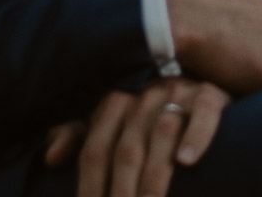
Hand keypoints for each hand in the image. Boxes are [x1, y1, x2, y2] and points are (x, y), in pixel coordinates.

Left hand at [47, 77, 228, 196]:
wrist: (206, 77)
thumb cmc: (152, 120)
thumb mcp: (115, 125)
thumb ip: (80, 137)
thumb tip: (49, 158)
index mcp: (117, 103)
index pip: (95, 150)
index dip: (89, 188)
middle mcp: (145, 96)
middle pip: (127, 150)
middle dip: (121, 194)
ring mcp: (179, 93)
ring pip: (162, 135)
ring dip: (154, 177)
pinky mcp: (212, 94)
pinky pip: (204, 114)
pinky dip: (194, 137)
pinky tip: (185, 162)